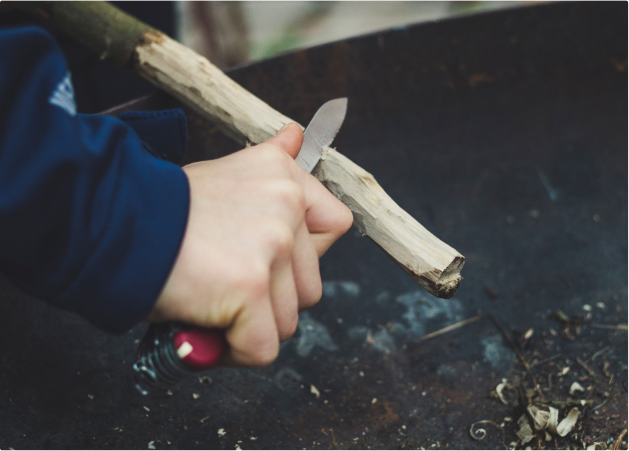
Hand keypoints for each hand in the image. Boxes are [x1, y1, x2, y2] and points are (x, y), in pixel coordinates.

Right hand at [148, 124, 352, 366]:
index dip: (304, 255)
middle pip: (310, 286)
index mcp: (285, 177)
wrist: (113, 222)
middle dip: (270, 297)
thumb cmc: (165, 207)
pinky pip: (262, 348)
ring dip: (249, 325)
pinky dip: (231, 351)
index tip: (267, 258)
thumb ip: (270, 161)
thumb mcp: (224, 172)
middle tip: (225, 282)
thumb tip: (298, 135)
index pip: (335, 226)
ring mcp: (272, 246)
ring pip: (287, 320)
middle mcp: (286, 205)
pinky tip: (203, 327)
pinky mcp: (251, 287)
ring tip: (209, 301)